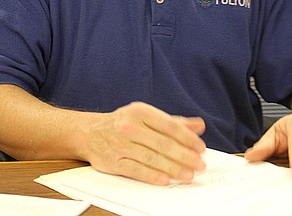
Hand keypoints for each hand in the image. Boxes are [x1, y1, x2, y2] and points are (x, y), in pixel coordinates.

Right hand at [81, 101, 206, 184]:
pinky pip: (136, 170)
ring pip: (152, 158)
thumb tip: (199, 126)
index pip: (169, 126)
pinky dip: (152, 176)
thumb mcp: (146, 116)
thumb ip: (173, 122)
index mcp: (140, 112)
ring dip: (173, 168)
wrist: (90, 133)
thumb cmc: (123, 124)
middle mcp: (129, 127)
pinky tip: (166, 180)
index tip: (200, 148)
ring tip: (188, 175)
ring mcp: (120, 145)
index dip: (187, 138)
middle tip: (200, 165)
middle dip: (184, 156)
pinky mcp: (114, 162)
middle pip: (162, 144)